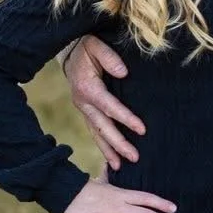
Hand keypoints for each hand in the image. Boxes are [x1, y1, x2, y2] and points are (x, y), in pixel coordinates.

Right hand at [64, 35, 144, 169]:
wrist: (70, 51)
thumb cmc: (86, 47)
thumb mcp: (95, 45)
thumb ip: (109, 57)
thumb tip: (123, 72)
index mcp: (88, 88)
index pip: (110, 107)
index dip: (126, 118)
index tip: (142, 130)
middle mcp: (84, 103)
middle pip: (103, 127)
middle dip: (118, 144)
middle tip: (134, 157)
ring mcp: (84, 109)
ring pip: (97, 134)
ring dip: (109, 151)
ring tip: (120, 167)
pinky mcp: (87, 112)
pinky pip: (95, 132)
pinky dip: (103, 146)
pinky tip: (112, 159)